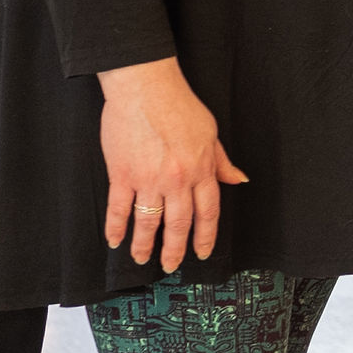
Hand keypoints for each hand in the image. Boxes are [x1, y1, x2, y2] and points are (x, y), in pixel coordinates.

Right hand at [95, 57, 247, 270]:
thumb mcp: (210, 132)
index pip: (207, 212)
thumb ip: (221, 161)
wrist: (146, 87)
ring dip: (144, 245)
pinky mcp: (123, 174)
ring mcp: (149, 179)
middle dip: (175, 249)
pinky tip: (114, 240)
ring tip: (141, 258)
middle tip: (170, 265)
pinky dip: (116, 227)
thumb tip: (238, 180)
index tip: (201, 252)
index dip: (205, 236)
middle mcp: (177, 180)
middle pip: (178, 224)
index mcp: (201, 169)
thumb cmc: (179, 105)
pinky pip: (119, 208)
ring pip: (148, 222)